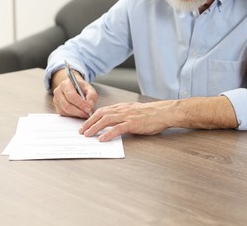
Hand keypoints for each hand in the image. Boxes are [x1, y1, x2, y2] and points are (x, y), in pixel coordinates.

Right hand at [52, 69, 96, 117]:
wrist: (74, 87)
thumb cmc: (81, 88)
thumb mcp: (89, 88)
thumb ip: (92, 95)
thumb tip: (90, 105)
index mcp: (65, 84)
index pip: (71, 96)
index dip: (81, 104)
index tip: (89, 108)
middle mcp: (58, 92)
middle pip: (67, 105)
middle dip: (79, 111)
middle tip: (88, 113)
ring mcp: (56, 100)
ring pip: (66, 111)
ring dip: (77, 114)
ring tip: (86, 113)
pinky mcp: (57, 108)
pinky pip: (65, 114)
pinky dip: (74, 115)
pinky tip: (80, 113)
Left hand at [79, 96, 237, 141]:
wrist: (165, 112)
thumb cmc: (153, 114)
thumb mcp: (136, 112)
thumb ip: (125, 115)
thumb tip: (115, 124)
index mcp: (123, 107)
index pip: (103, 110)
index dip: (92, 117)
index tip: (85, 124)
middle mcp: (123, 110)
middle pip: (101, 114)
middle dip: (89, 123)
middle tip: (81, 131)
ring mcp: (128, 116)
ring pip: (106, 120)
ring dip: (94, 128)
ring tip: (87, 135)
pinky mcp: (133, 123)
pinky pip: (118, 128)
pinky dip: (108, 133)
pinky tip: (102, 139)